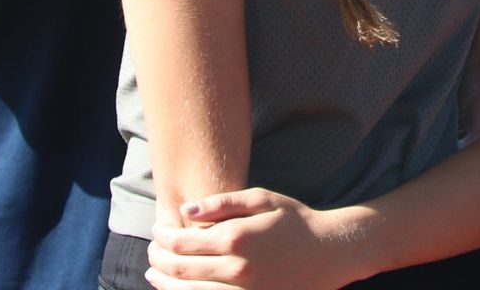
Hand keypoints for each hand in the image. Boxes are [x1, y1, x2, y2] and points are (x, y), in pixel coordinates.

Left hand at [147, 188, 348, 289]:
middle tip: (151, 251)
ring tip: (155, 273)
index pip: (183, 242)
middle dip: (158, 260)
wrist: (329, 253)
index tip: (156, 230)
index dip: (162, 237)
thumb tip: (185, 210)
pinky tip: (180, 288)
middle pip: (180, 269)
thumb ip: (223, 202)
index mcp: (237, 238)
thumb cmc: (296, 221)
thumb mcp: (263, 199)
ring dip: (165, 283)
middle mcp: (236, 269)